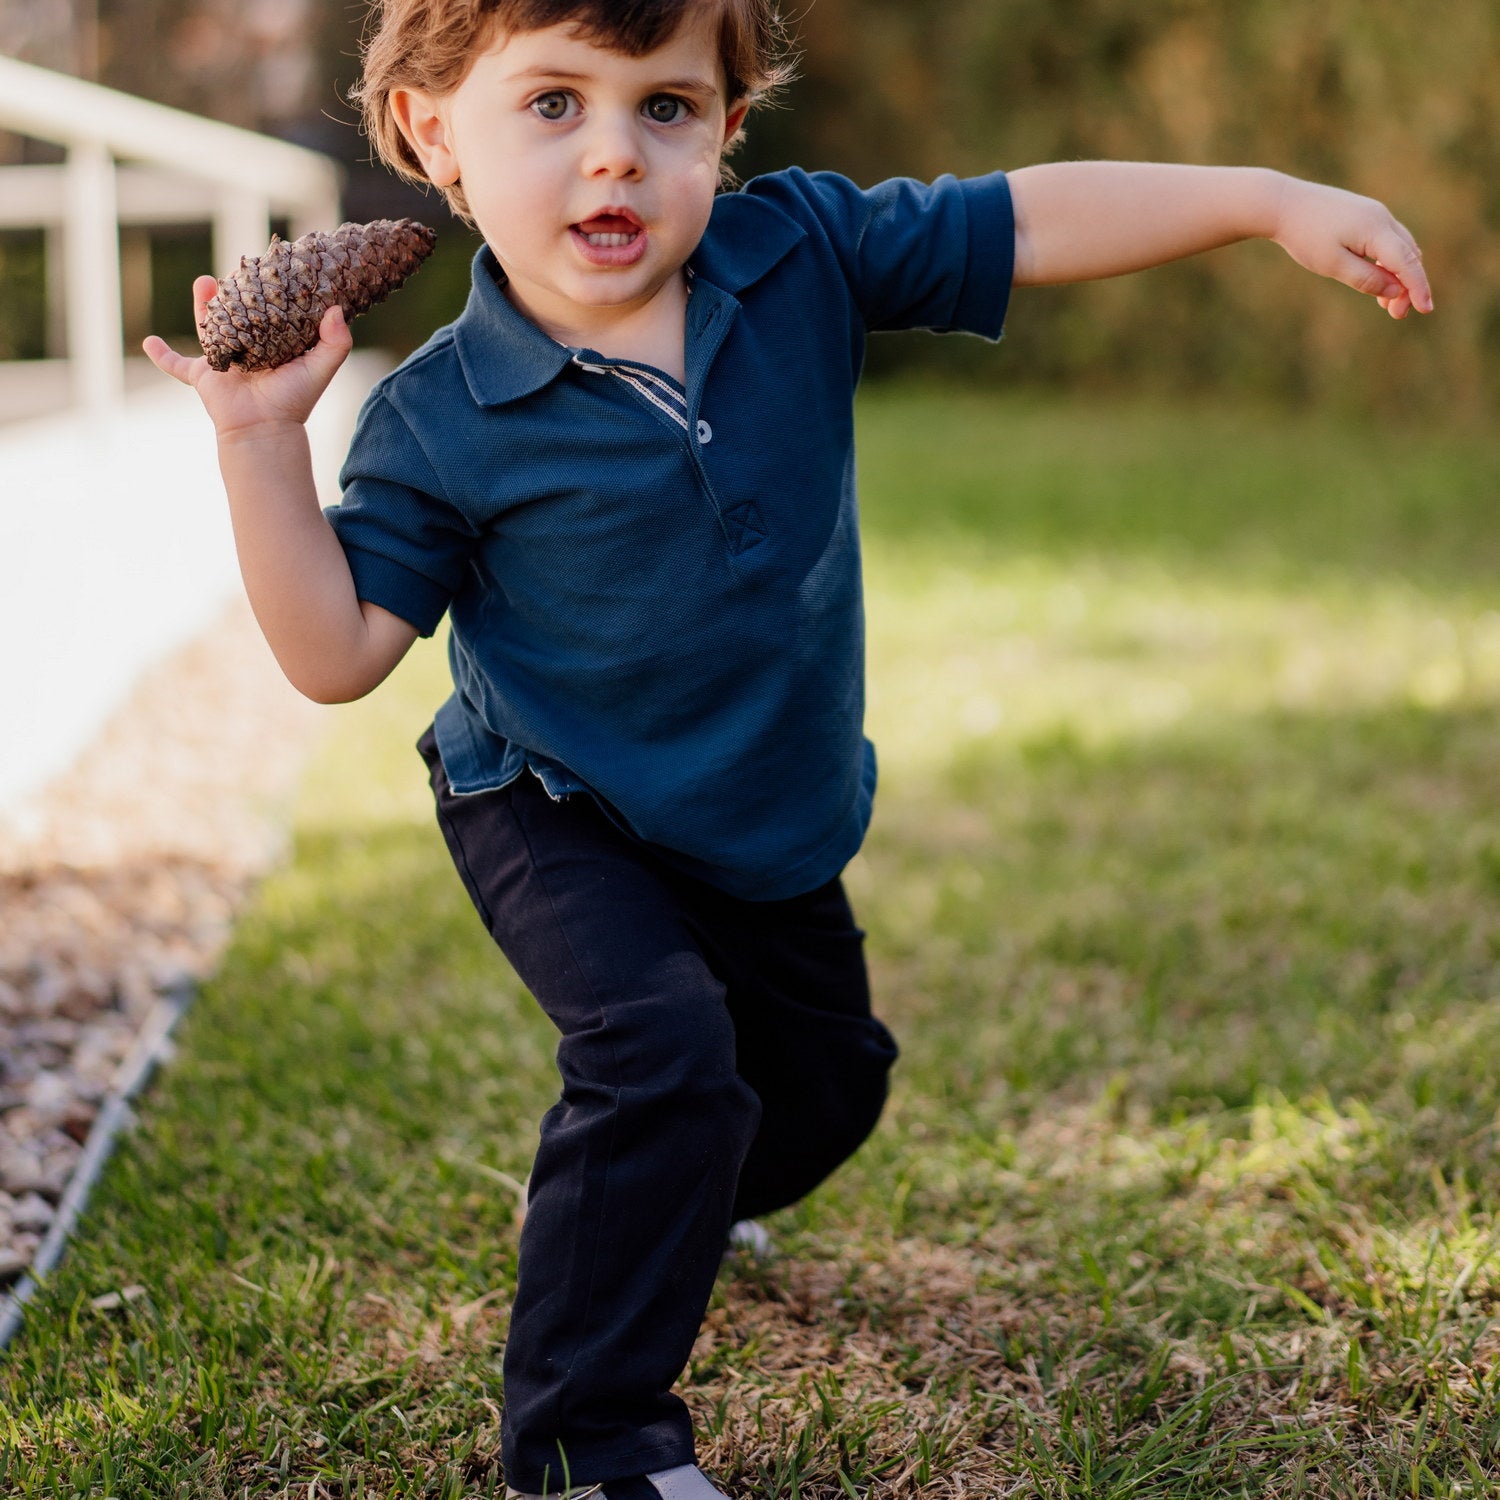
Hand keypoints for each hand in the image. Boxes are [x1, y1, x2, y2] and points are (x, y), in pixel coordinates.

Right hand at [142, 275, 353, 435]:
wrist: (262, 428)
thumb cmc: (294, 400)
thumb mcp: (321, 368)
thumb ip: (336, 342)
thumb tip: (336, 309)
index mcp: (275, 347)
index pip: (273, 314)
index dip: (272, 293)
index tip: (274, 268)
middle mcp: (249, 351)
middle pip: (238, 315)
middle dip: (236, 292)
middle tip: (238, 270)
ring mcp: (224, 362)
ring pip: (209, 327)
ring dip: (203, 305)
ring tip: (203, 281)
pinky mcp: (203, 376)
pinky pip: (177, 366)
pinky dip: (162, 355)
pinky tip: (148, 341)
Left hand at [1270, 176, 1432, 319]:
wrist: (1284, 204)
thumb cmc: (1305, 236)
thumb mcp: (1333, 264)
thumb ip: (1365, 279)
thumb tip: (1395, 290)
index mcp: (1376, 230)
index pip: (1407, 262)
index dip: (1418, 287)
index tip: (1425, 309)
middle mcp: (1381, 218)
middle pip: (1408, 255)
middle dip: (1408, 286)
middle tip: (1397, 315)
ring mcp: (1375, 214)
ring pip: (1400, 247)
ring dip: (1398, 275)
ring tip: (1386, 304)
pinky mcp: (1365, 215)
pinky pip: (1387, 241)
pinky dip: (1388, 262)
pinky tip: (1378, 279)